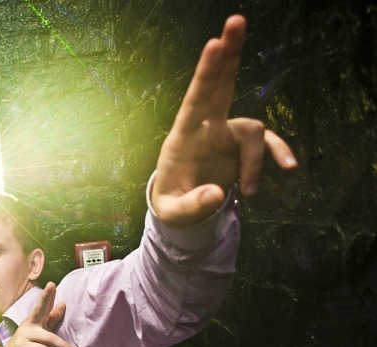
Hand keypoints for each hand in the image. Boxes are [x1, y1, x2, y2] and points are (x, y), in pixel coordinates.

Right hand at [4, 282, 77, 346]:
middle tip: (51, 286)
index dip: (48, 295)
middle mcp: (29, 323)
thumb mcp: (43, 331)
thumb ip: (52, 319)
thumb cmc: (30, 343)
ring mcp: (25, 335)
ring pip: (48, 337)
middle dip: (46, 297)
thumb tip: (63, 303)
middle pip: (39, 309)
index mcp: (34, 318)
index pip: (43, 305)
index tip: (52, 284)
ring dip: (63, 346)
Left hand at [153, 15, 297, 226]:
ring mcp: (226, 133)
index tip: (214, 43)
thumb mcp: (174, 213)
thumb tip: (218, 196)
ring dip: (257, 162)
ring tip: (249, 194)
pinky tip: (288, 169)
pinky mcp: (242, 145)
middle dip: (229, 54)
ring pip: (254, 130)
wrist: (183, 206)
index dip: (206, 72)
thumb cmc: (172, 203)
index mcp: (183, 137)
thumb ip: (192, 206)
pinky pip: (267, 143)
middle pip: (220, 83)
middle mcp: (206, 127)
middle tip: (235, 19)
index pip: (195, 99)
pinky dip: (277, 155)